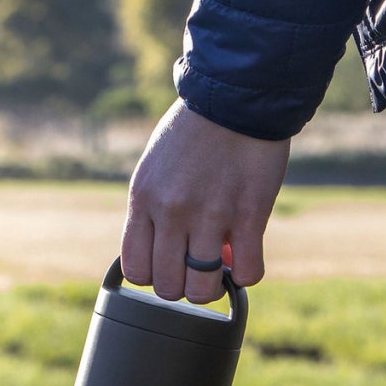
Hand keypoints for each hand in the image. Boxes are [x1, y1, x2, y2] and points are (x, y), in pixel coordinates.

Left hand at [121, 98, 290, 302]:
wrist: (237, 96)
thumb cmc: (196, 132)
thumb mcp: (156, 168)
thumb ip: (155, 212)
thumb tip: (173, 256)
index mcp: (143, 198)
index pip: (136, 270)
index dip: (155, 276)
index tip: (171, 264)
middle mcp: (171, 210)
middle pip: (168, 287)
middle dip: (185, 285)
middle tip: (199, 267)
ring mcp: (210, 214)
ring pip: (203, 290)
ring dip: (214, 286)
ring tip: (222, 267)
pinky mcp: (249, 214)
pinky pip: (247, 273)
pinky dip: (246, 274)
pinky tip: (247, 256)